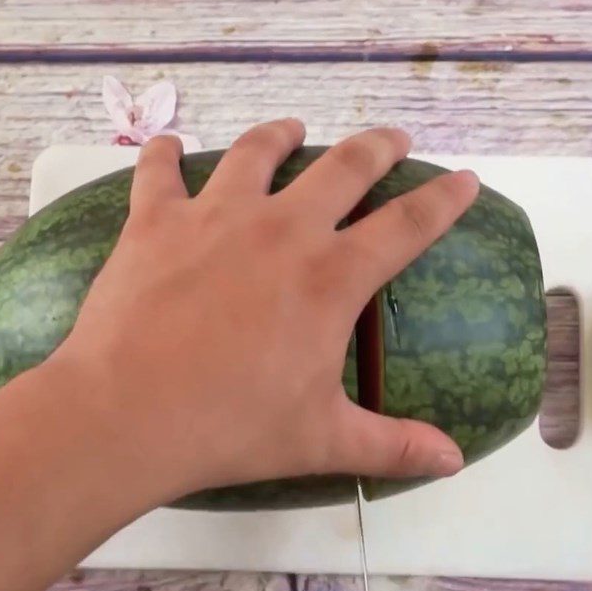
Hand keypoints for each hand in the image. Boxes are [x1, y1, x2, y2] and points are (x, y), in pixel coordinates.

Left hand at [52, 120, 478, 498]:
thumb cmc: (231, 427)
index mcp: (331, 277)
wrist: (125, 415)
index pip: (408, 224)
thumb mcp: (323, 440)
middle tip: (394, 138)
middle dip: (378, 146)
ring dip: (281, 134)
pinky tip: (169, 146)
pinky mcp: (156, 221)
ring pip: (258, 152)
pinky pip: (161, 171)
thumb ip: (394, 446)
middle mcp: (282, 230)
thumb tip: (454, 462)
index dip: (445, 199)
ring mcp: (216, 216)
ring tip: (294, 128)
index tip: (466, 178)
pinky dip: (166, 154)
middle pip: (345, 167)